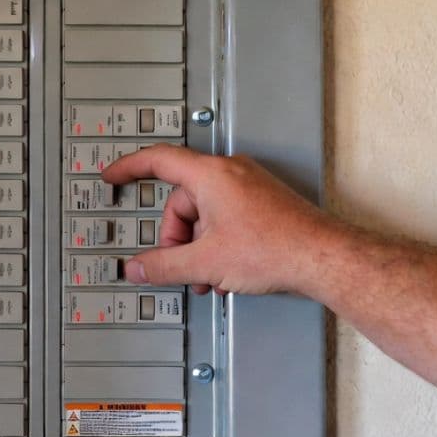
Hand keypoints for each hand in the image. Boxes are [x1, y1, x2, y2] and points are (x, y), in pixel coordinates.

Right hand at [99, 144, 337, 296]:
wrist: (324, 258)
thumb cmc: (276, 248)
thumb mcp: (206, 262)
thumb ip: (164, 265)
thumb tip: (138, 267)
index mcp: (210, 175)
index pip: (158, 160)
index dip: (129, 167)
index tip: (113, 175)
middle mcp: (230, 173)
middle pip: (182, 199)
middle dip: (176, 237)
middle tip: (179, 265)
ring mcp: (248, 186)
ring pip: (204, 212)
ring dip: (198, 245)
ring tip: (208, 275)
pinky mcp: (262, 202)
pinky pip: (225, 216)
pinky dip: (217, 241)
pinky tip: (225, 270)